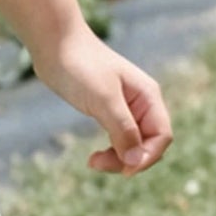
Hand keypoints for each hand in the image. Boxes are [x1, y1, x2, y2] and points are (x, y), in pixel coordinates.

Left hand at [32, 27, 172, 174]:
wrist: (54, 44)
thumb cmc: (80, 66)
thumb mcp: (103, 99)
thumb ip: (123, 129)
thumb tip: (135, 161)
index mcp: (148, 96)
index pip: (162, 135)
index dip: (147, 156)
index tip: (124, 170)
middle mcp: (141, 103)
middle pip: (148, 143)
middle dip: (129, 159)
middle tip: (98, 164)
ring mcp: (125, 107)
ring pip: (133, 144)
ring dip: (118, 158)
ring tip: (93, 162)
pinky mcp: (107, 110)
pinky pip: (118, 139)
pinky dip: (110, 150)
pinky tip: (95, 156)